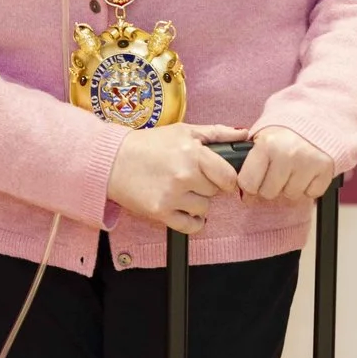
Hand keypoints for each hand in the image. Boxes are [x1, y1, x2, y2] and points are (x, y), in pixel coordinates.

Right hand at [106, 123, 246, 233]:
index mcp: (192, 153)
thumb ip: (216, 133)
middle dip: (206, 185)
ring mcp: (172, 196)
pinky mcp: (161, 213)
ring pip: (204, 209)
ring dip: (196, 202)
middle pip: (215, 192)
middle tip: (189, 176)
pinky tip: (183, 208)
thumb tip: (244, 134)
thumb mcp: (183, 131)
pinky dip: (192, 221)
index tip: (218, 176)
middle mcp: (184, 175)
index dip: (226, 177)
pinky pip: (191, 226)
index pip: (229, 176)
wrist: (112, 160)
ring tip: (180, 189)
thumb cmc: (148, 144)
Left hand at [238, 126, 337, 203]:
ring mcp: (308, 163)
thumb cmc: (285, 132)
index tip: (253, 184)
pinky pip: (311, 195)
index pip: (248, 184)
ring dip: (289, 188)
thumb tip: (244, 193)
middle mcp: (287, 154)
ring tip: (291, 171)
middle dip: (269, 188)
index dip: (249, 187)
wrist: (317, 118)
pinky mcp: (326, 170)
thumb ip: (248, 162)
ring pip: (290, 196)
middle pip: (268, 194)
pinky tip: (306, 173)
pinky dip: (308, 188)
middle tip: (274, 175)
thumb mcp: (261, 138)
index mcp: (267, 144)